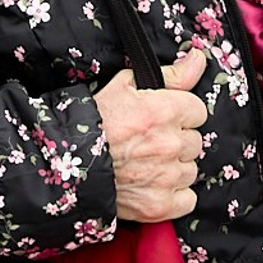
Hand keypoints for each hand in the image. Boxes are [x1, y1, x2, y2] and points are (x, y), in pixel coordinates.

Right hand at [97, 48, 206, 221]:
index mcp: (165, 110)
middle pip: (195, 142)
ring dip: (175, 168)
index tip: (164, 119)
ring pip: (190, 170)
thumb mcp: (126, 85)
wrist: (65, 162)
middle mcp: (170, 144)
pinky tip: (154, 186)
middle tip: (151, 142)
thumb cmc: (92, 121)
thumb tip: (197, 58)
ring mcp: (167, 177)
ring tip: (148, 164)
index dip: (180, 114)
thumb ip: (171, 74)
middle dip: (176, 141)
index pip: (198, 111)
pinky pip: (187, 200)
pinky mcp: (160, 205)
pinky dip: (174, 196)